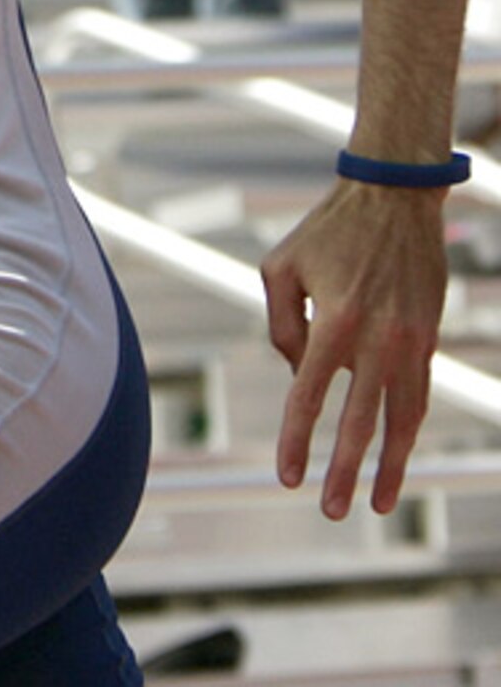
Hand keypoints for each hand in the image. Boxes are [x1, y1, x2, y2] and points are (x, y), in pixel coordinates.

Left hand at [261, 178, 448, 518]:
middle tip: (331, 511)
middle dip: (343, 469)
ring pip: (401, 419)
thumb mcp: (281, 267)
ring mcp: (408, 340)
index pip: (308, 395)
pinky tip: (400, 455)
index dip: (297, 439)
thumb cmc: (326, 230)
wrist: (392, 197)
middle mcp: (375, 337)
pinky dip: (409, 428)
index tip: (288, 477)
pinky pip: (418, 394)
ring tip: (380, 503)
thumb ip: (280, 325)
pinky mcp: (427, 338)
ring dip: (391, 465)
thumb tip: (296, 374)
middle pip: (358, 420)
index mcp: (333, 320)